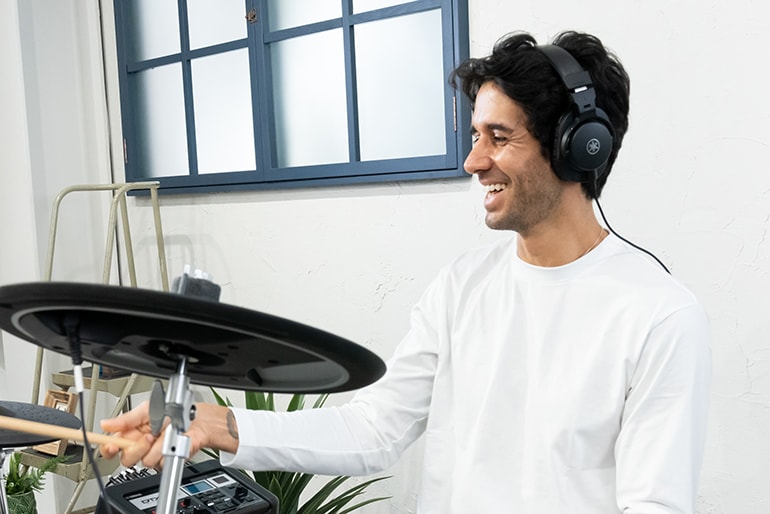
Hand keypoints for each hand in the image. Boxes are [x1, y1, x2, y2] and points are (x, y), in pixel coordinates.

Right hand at [100, 401, 236, 467]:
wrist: (196, 419)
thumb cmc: (174, 412)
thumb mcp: (147, 409)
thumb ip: (126, 419)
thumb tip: (106, 424)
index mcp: (131, 433)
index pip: (112, 447)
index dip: (108, 449)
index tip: (112, 446)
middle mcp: (139, 446)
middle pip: (126, 459)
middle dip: (136, 448)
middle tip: (148, 435)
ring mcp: (152, 454)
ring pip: (144, 462)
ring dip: (154, 448)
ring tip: (163, 435)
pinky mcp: (165, 461)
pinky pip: (161, 464)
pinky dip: (167, 451)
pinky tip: (171, 442)